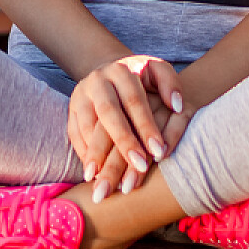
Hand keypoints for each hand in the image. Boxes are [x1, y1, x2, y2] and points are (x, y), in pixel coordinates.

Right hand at [66, 55, 183, 201]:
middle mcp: (98, 80)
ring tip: (108, 177)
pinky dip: (84, 153)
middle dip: (124, 143)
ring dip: (98, 154)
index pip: (134, 100)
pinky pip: (74, 133)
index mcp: (121, 71)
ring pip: (87, 125)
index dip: (146, 126)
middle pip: (109, 113)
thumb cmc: (141, 78)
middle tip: (140, 168)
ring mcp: (81, 94)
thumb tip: (178, 106)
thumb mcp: (158, 72)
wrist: (109, 71)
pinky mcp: (71, 108)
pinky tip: (95, 173)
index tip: (159, 152)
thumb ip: (170, 84)